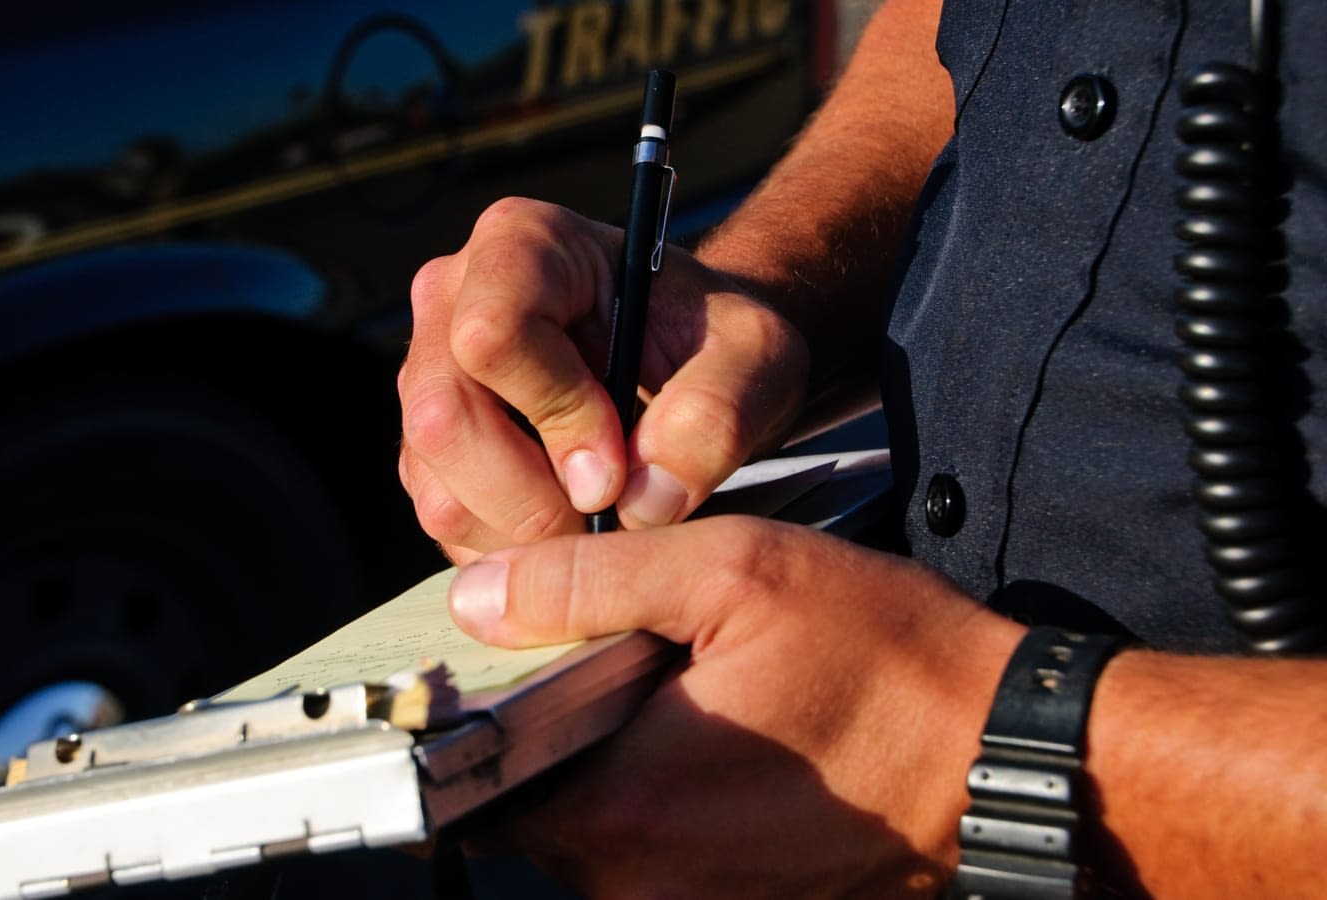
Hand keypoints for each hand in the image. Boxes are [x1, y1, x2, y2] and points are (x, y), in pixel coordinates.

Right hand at [398, 198, 808, 562]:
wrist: (691, 365)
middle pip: (445, 420)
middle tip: (611, 518)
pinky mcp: (425, 449)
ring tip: (602, 525)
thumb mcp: (756, 359)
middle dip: (534, 498)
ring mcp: (428, 378)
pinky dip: (511, 552)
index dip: (557, 414)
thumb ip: (717, 415)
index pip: (494, 334)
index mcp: (522, 244)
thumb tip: (642, 500)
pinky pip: (445, 522)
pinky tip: (571, 532)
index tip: (620, 465)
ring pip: (438, 488)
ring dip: (525, 537)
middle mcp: (451, 300)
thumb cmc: (715, 342)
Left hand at [445, 515, 1023, 898]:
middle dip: (558, 732)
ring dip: (616, 763)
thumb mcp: (732, 573)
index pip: (480, 780)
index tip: (505, 667)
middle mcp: (641, 885)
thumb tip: (476, 600)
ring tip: (682, 692)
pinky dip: (667, 798)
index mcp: (623, 809)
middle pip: (536, 806)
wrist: (1006, 756)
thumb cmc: (888, 662)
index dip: (481, 714)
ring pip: (597, 831)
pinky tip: (723, 736)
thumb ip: (585, 584)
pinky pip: (659, 854)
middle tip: (618, 659)